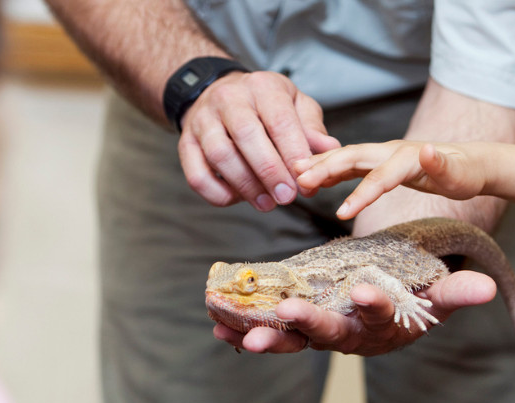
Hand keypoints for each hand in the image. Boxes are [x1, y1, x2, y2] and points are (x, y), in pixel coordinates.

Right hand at [178, 71, 340, 210]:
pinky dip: (216, 193)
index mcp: (262, 87)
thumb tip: (330, 150)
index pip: (280, 122)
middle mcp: (229, 98)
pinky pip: (196, 174)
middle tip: (287, 198)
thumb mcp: (295, 105)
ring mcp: (203, 120)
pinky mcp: (185, 142)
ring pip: (220, 155)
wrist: (218, 92)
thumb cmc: (265, 105)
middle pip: (247, 136)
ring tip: (267, 204)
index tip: (307, 184)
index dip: (294, 156)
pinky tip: (237, 199)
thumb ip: (312, 128)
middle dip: (270, 172)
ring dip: (246, 186)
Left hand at [212, 270, 496, 355]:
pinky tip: (217, 328)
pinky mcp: (296, 327)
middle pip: (327, 332)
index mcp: (382, 326)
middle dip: (306, 324)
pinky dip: (243, 331)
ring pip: (291, 338)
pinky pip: (269, 332)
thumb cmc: (413, 301)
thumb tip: (487, 288)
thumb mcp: (435, 296)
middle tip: (288, 312)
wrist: (387, 312)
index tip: (365, 290)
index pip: (380, 315)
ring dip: (264, 335)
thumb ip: (456, 293)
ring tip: (234, 331)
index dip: (373, 304)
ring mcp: (319, 333)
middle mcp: (349, 335)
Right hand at [294, 141, 488, 219]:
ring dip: (320, 165)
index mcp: (407, 157)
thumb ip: (441, 165)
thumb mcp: (460, 175)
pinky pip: (349, 165)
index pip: (379, 176)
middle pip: (352, 157)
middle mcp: (391, 151)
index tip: (341, 214)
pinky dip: (330, 170)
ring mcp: (383, 155)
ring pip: (346, 158)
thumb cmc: (465, 173)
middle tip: (297, 180)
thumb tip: (427, 150)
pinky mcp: (379, 162)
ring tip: (294, 176)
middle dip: (324, 168)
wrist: (469, 163)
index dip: (360, 194)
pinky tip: (313, 179)